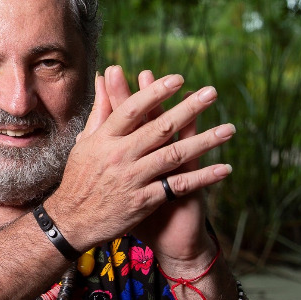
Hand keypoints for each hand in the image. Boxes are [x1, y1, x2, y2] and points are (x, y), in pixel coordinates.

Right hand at [47, 67, 232, 254]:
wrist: (72, 222)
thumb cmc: (79, 178)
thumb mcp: (85, 142)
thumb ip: (100, 110)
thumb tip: (103, 78)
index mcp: (104, 139)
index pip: (132, 109)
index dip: (155, 93)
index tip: (178, 79)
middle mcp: (120, 155)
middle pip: (159, 127)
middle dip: (188, 109)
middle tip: (211, 93)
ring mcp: (133, 178)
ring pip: (174, 154)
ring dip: (204, 141)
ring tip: (229, 129)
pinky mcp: (144, 200)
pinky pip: (178, 186)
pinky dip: (203, 177)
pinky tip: (224, 168)